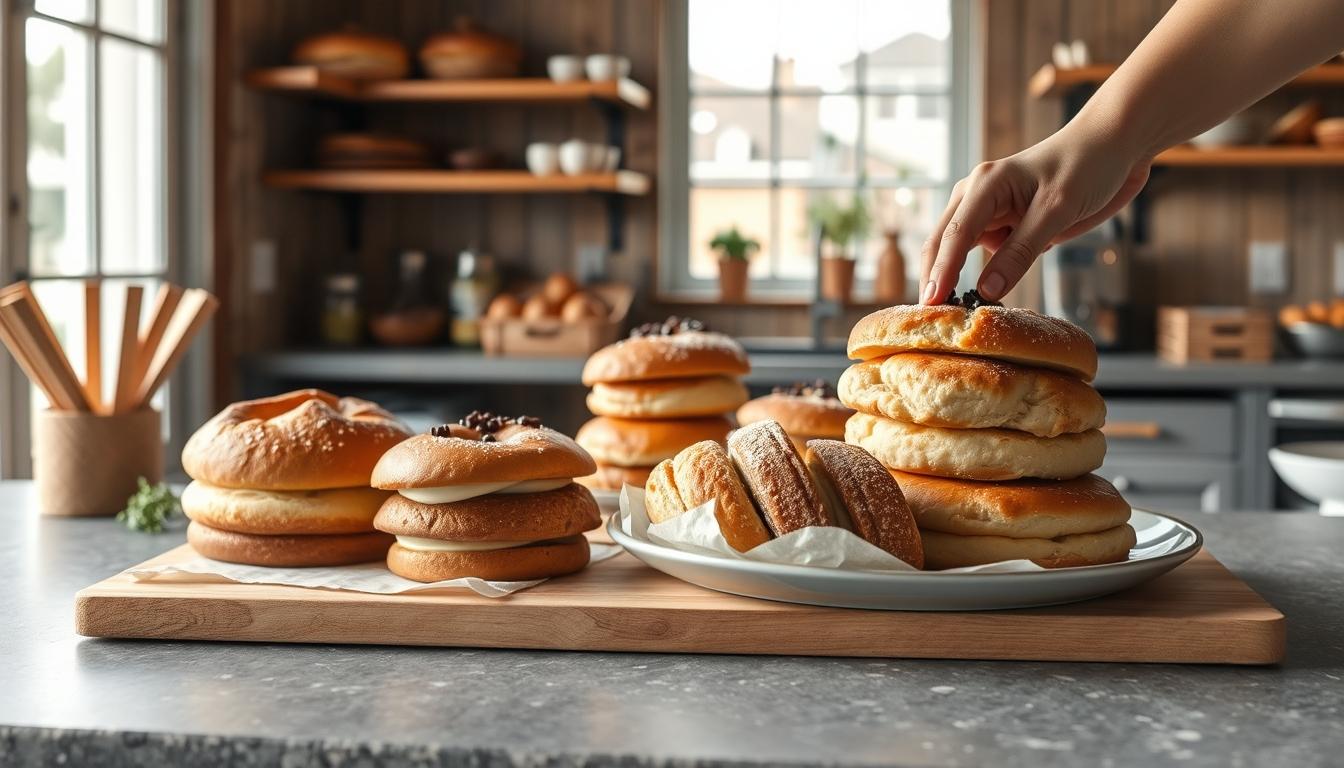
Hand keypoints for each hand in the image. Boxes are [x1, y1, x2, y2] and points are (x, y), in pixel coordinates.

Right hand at [919, 122, 1152, 303]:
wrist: (1115, 146)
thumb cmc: (1087, 166)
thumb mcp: (1057, 210)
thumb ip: (1021, 251)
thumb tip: (986, 291)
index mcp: (984, 185)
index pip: (954, 236)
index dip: (941, 273)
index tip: (930, 306)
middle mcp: (978, 196)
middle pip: (943, 242)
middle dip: (935, 278)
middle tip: (931, 318)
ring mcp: (990, 211)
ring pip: (959, 250)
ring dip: (954, 278)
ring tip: (952, 315)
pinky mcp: (1006, 224)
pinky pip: (986, 254)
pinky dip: (982, 276)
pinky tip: (983, 298)